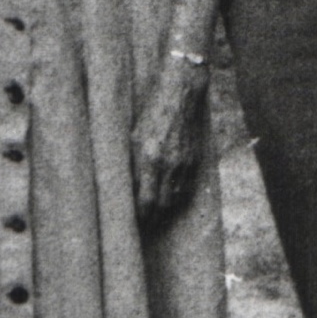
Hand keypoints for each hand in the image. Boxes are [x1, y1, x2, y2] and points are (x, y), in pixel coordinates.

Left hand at [133, 57, 207, 224]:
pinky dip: (176, 197)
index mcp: (149, 157)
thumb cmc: (150, 110)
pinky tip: (168, 198)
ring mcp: (184, 163)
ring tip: (153, 214)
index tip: (129, 223)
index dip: (139, 216)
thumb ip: (129, 161)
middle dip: (151, 218)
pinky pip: (186, 187)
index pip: (144, 200)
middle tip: (141, 224)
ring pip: (175, 199)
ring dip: (164, 209)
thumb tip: (123, 186)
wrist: (180, 93)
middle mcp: (168, 164)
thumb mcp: (132, 134)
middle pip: (161, 205)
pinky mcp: (194, 159)